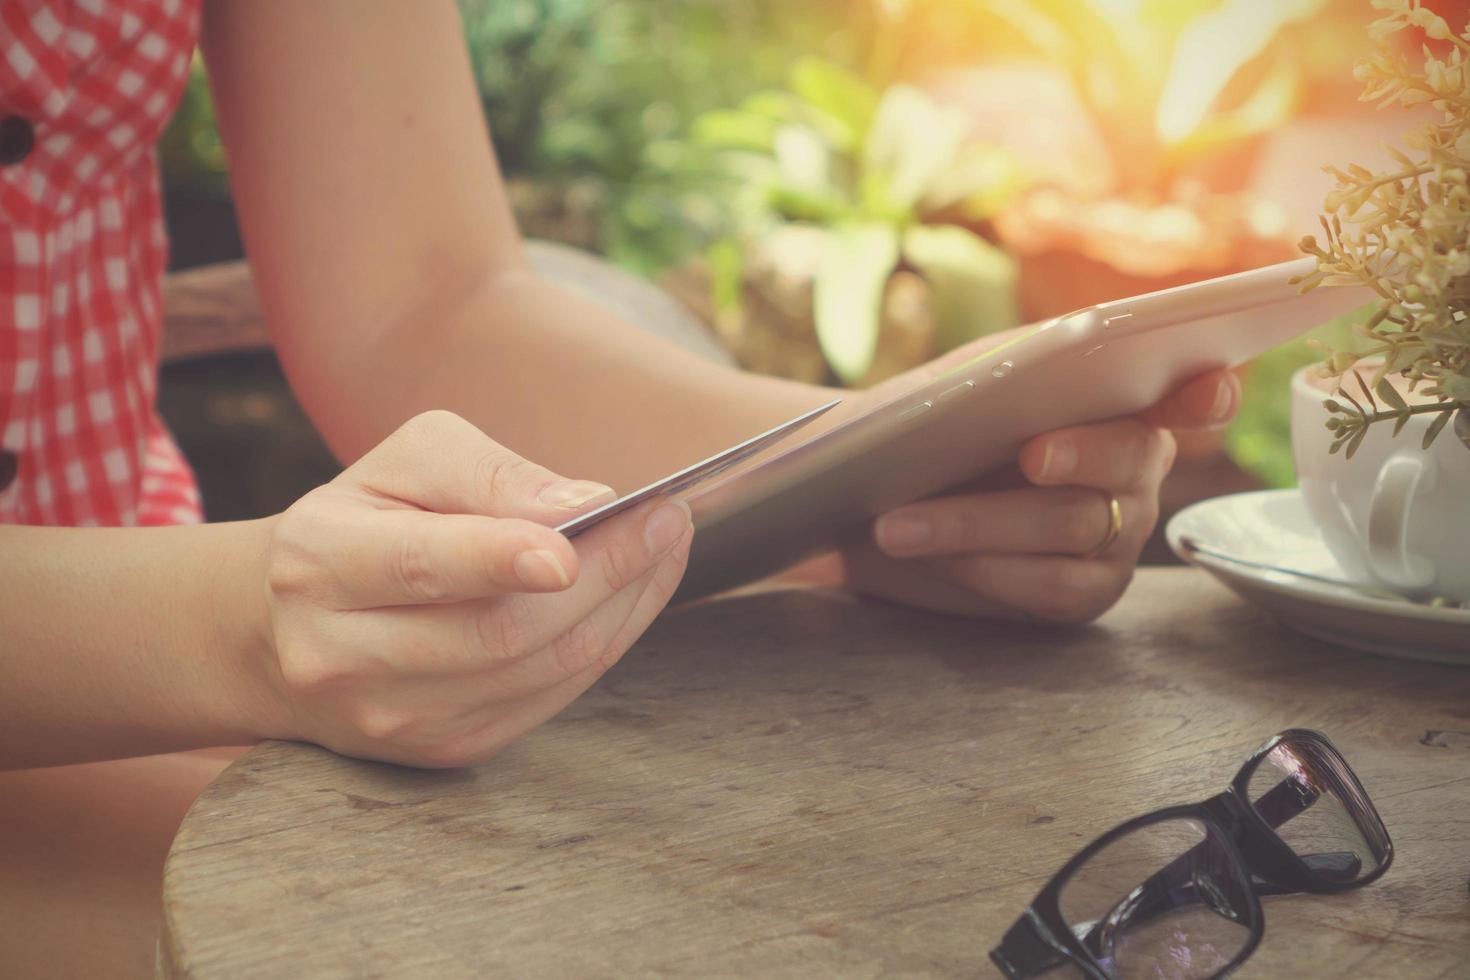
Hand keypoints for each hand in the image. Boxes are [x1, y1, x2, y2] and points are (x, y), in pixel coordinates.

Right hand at [256, 410, 691, 766]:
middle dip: (602, 574)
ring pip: (536, 670)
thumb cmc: (368, 520)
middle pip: (496, 631)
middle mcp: (342, 656)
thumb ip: (486, 474)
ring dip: (622, 607)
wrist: (293, 626)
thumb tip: (580, 505)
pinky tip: (635, 593)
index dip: (499, 558)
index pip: (421, 566)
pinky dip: (606, 642)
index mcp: (319, 564)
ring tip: (666, 545)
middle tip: (669, 520)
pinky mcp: (442, 749)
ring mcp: (392, 718)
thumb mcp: (406, 464)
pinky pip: (549, 699)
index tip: (573, 545)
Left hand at [839, 369, 1239, 623]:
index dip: (1204, 393)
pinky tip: (935, 558)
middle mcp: (1136, 467)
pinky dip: (987, 570)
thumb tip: (1049, 348)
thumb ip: (1017, 362)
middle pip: (1126, 457)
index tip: (1208, 390)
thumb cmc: (933, 424)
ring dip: (979, 523)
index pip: (1184, 392)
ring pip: (1073, 524)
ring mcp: (1120, 535)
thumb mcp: (965, 381)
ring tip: (900, 523)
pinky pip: (1052, 586)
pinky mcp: (1085, 592)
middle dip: (1078, 452)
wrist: (877, 494)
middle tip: (1029, 454)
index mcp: (1122, 400)